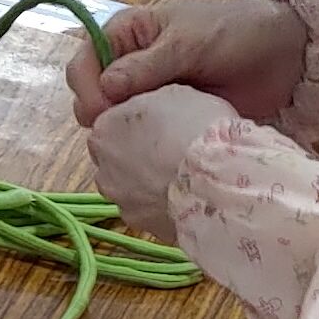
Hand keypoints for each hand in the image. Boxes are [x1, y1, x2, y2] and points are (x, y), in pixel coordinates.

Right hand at [68, 0, 308, 127]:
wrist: (285, 56)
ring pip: (114, 122)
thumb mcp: (190, 42)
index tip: (104, 113)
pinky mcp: (168, 119)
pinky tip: (157, 156)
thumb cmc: (235, 33)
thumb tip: (105, 87)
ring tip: (144, 147)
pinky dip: (144, 148)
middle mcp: (129, 66)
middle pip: (91, 97)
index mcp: (125, 36)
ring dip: (123, 136)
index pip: (84, 64)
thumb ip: (148, 64)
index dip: (87, 90)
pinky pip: (143, 137)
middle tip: (126, 135)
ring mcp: (148, 95)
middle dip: (102, 118)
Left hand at [84, 85, 240, 241]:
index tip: (165, 126)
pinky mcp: (138, 224)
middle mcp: (102, 166)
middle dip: (138, 154)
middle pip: (116, 156)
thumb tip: (151, 111)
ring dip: (148, 182)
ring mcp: (118, 199)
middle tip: (173, 151)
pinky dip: (161, 204)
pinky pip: (148, 209)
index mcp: (105, 127)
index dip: (141, 124)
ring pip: (129, 186)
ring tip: (182, 178)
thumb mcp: (175, 93)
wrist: (215, 181)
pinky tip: (186, 198)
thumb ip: (150, 102)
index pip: (114, 122)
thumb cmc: (197, 128)